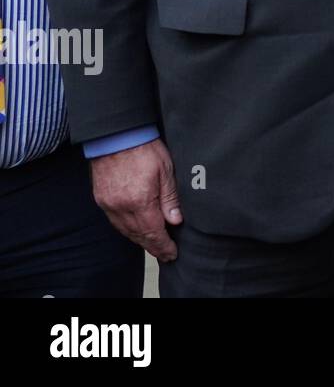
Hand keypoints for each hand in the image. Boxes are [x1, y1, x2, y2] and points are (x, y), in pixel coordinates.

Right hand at [89, 138, 182, 261]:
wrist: (116, 136)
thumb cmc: (145, 149)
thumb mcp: (166, 170)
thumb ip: (170, 198)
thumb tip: (176, 220)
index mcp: (140, 201)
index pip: (153, 232)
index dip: (163, 245)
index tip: (172, 253)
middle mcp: (122, 207)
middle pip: (138, 235)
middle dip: (153, 246)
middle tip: (165, 254)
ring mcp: (109, 205)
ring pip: (125, 231)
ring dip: (140, 240)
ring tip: (153, 245)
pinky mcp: (101, 199)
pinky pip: (115, 222)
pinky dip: (127, 229)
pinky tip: (136, 230)